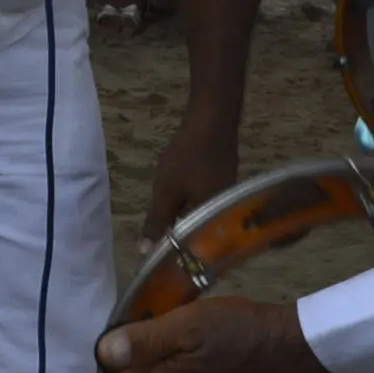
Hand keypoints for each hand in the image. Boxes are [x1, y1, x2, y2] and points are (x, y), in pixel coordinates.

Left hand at [139, 115, 239, 253]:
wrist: (213, 119)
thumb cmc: (189, 157)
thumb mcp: (166, 191)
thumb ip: (157, 221)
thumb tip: (145, 252)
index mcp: (213, 220)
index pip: (193, 247)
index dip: (174, 250)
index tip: (158, 252)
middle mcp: (226, 213)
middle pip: (200, 231)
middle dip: (180, 233)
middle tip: (159, 231)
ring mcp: (228, 196)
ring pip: (203, 215)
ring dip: (186, 217)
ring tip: (167, 215)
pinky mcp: (227, 181)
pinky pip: (208, 201)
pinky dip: (194, 202)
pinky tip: (182, 195)